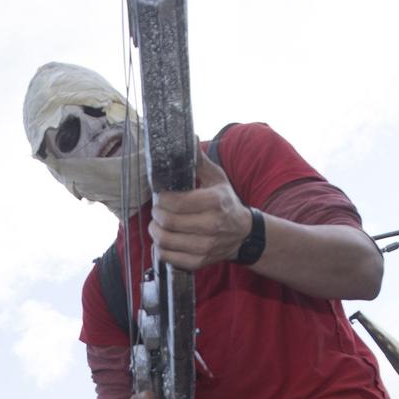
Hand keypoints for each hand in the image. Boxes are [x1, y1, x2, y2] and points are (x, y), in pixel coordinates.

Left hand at [149, 146, 248, 271]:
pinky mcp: (199, 261)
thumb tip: (189, 137)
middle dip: (156, 214)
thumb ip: (200, 161)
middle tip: (157, 210)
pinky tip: (164, 239)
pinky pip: (169, 257)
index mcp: (214, 202)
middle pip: (168, 222)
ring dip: (155, 231)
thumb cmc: (226, 203)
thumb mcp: (217, 178)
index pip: (176, 203)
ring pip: (165, 241)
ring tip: (157, 224)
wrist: (243, 234)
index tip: (161, 196)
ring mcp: (205, 246)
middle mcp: (211, 226)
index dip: (162, 199)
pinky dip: (161, 248)